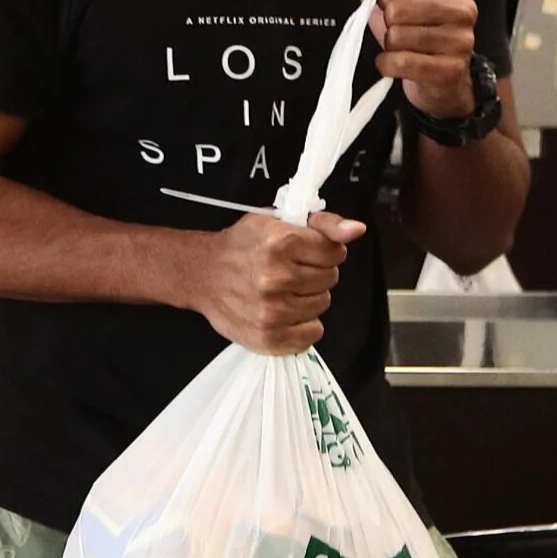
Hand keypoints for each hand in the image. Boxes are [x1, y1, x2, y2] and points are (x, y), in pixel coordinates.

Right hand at [188, 210, 365, 354]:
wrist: (200, 274)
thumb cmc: (240, 247)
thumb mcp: (276, 221)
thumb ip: (322, 224)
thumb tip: (356, 230)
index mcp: (280, 242)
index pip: (335, 252)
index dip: (322, 251)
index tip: (303, 252)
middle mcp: (275, 277)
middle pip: (330, 279)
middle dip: (314, 273)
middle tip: (288, 271)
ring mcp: (271, 310)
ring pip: (322, 304)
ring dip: (308, 298)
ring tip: (282, 291)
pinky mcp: (268, 336)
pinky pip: (313, 333)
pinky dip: (303, 324)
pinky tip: (284, 312)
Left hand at [330, 0, 477, 117]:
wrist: (437, 70)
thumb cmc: (413, 25)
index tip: (396, 5)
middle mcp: (463, 6)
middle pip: (397, 10)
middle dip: (387, 24)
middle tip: (401, 29)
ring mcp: (462, 39)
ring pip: (397, 37)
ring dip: (389, 46)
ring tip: (405, 46)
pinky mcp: (452, 68)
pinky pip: (401, 62)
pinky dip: (389, 65)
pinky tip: (400, 63)